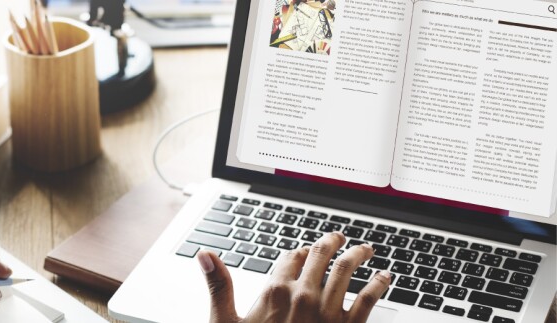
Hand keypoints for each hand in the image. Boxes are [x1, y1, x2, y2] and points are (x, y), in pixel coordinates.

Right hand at [198, 232, 391, 322]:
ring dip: (358, 255)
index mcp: (275, 292)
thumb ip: (219, 286)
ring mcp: (328, 312)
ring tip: (365, 249)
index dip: (298, 252)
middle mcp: (303, 296)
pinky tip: (385, 277)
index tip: (304, 251)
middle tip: (338, 238)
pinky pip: (368, 300)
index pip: (291, 257)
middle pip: (321, 256)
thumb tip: (205, 255)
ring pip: (347, 270)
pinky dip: (378, 284)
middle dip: (331, 242)